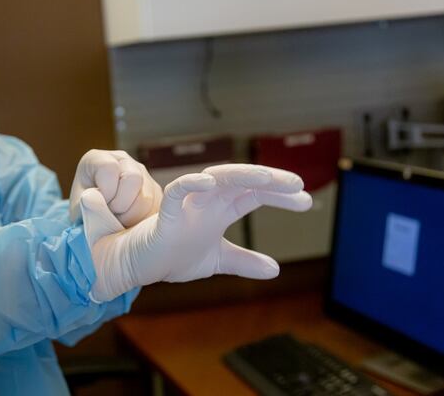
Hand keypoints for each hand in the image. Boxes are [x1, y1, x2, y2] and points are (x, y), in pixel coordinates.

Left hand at [69, 150, 161, 227]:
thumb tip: (95, 196)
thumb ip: (86, 204)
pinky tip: (130, 224)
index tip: (99, 205)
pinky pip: (156, 208)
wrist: (95, 223)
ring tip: (118, 219)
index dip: (105, 192)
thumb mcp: (78, 210)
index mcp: (98, 159)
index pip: (109, 168)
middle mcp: (122, 161)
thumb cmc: (84, 213)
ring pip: (148, 196)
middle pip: (133, 178)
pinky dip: (143, 221)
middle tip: (110, 214)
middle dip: (120, 205)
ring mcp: (142, 174)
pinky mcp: (155, 191)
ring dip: (132, 216)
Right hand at [80, 164, 312, 301]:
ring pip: (217, 177)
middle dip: (271, 181)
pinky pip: (177, 190)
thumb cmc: (172, 255)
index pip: (255, 194)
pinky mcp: (165, 212)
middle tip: (298, 186)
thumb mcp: (216, 260)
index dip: (280, 195)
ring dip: (243, 174)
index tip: (307, 201)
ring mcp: (188, 204)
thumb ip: (243, 261)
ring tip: (269, 178)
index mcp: (220, 209)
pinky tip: (209, 181)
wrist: (137, 266)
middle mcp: (207, 201)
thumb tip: (275, 269)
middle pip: (243, 181)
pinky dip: (191, 183)